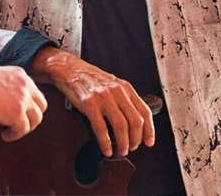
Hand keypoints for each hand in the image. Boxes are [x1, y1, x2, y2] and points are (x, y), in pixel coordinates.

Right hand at [0, 65, 46, 141]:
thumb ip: (9, 88)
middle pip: (41, 107)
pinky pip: (23, 129)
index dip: (29, 106)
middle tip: (18, 125)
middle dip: (31, 118)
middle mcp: (26, 85)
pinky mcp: (17, 113)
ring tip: (10, 131)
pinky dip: (14, 135)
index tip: (18, 114)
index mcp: (21, 75)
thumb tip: (11, 106)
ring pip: (35, 120)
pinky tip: (4, 135)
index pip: (35, 93)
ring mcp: (23, 99)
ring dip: (24, 128)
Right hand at [31, 47, 153, 157]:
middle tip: (131, 148)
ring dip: (122, 144)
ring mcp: (103, 97)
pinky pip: (101, 128)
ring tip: (119, 151)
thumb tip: (135, 123)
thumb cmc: (91, 79)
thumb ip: (124, 100)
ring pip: (121, 126)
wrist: (70, 70)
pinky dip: (105, 142)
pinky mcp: (89, 104)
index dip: (149, 130)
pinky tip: (106, 149)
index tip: (148, 142)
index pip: (145, 111)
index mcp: (125, 88)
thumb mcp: (113, 84)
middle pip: (135, 121)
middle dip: (135, 140)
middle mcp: (117, 92)